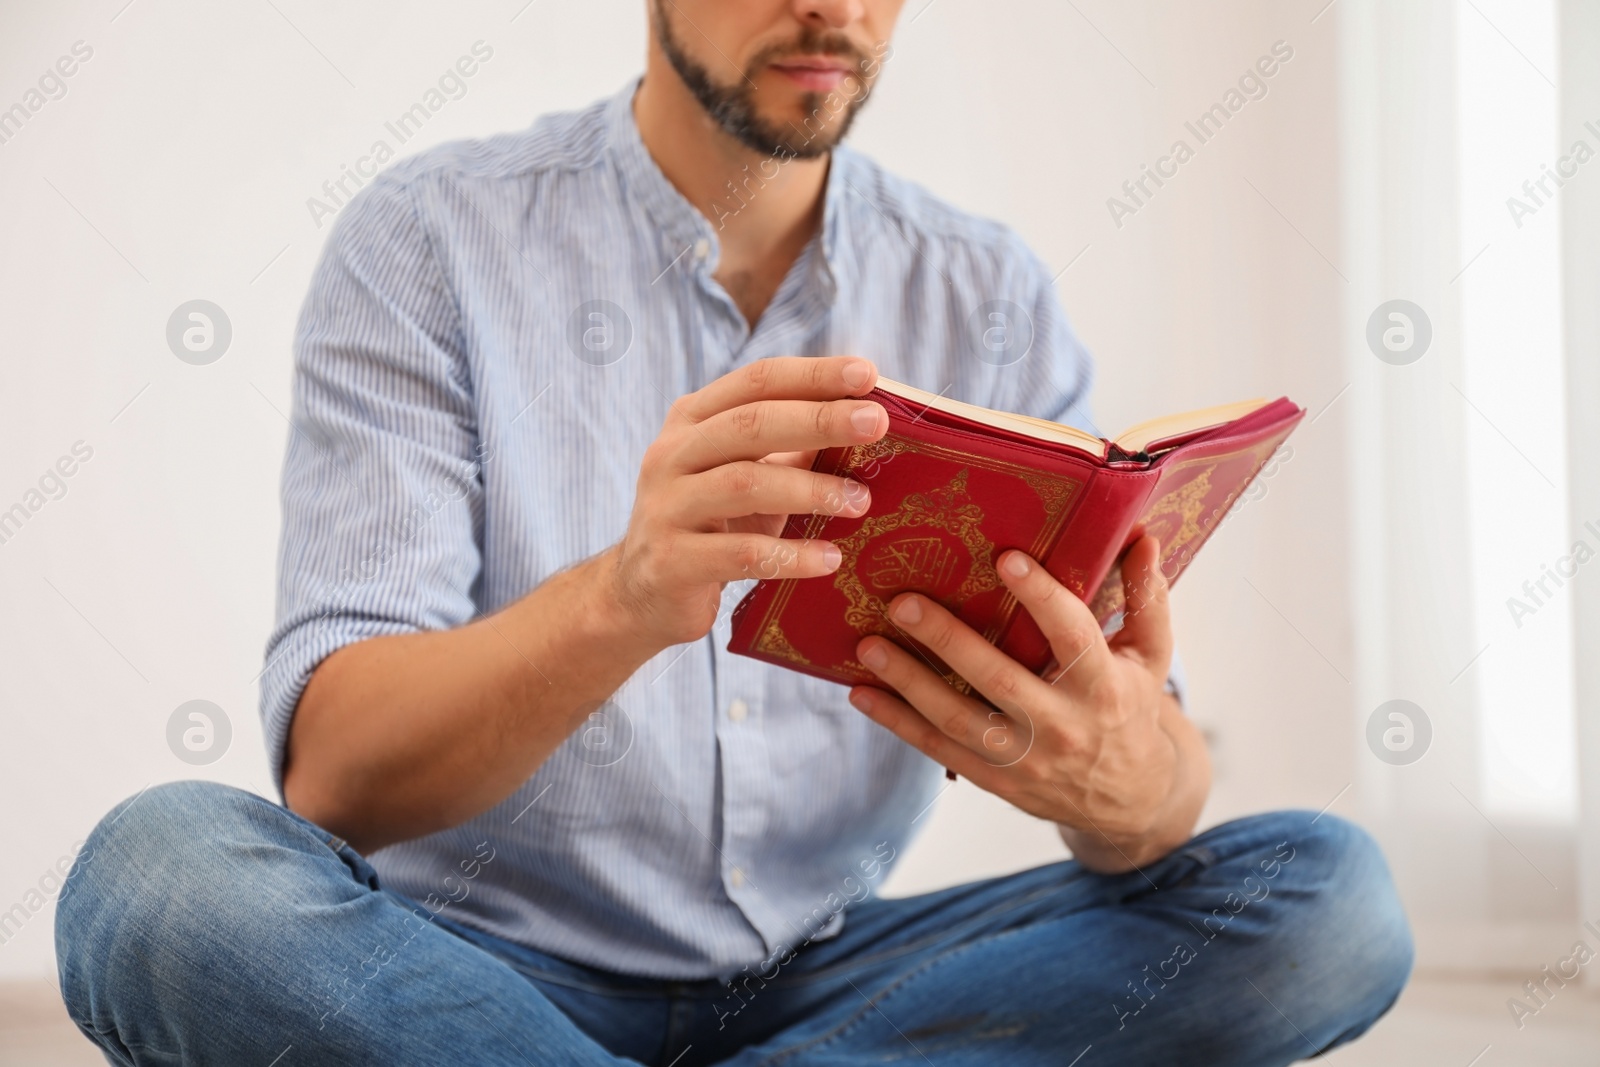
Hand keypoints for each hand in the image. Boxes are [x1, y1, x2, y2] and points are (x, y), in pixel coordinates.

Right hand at [606, 356, 887, 649]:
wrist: (640, 593)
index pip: (756, 381)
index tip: (868, 375)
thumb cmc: (712, 525)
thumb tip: (864, 418)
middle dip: (819, 419)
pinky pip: (740, 555)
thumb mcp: (747, 476)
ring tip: (861, 501)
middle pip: (750, 424)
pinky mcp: (671, 562)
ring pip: (744, 484)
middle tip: (876, 423)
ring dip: (811, 491)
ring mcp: (667, 507)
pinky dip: (791, 556)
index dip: (813, 375)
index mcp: (692, 420)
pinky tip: (829, 559)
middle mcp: (672, 454)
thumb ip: (790, 447)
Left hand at [848, 536, 1204, 868]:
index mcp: (1104, 687)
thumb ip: (1146, 598)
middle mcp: (1063, 725)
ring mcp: (1025, 758)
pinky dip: (897, 723)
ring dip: (909, 683)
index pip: (1072, 637)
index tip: (1006, 558)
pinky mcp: (996, 780)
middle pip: (999, 680)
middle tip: (903, 602)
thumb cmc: (1132, 708)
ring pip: (959, 720)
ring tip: (870, 645)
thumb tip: (1143, 536)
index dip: (1042, 598)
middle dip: (948, 641)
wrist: (1130, 801)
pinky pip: (939, 750)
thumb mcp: (1150, 657)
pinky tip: (861, 693)